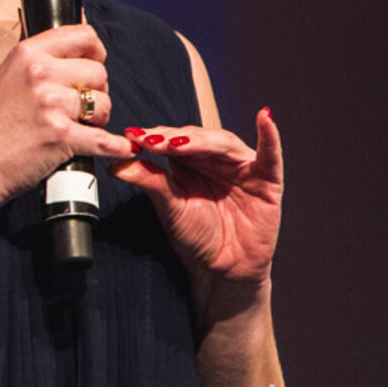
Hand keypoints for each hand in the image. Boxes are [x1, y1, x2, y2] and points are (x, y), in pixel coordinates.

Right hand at [0, 24, 137, 204]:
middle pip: (99, 72)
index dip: (95, 51)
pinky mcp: (61, 135)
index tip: (92, 64)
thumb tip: (81, 43)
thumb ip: (41, 58)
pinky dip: (115, 147)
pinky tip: (119, 148)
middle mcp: (39, 73)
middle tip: (76, 107)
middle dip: (95, 91)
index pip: (83, 36)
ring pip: (105, 103)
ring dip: (98, 118)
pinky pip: (105, 139)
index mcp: (28, 53)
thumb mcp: (10, 75)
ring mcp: (50, 104)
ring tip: (75, 125)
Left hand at [111, 109, 283, 300]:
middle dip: (174, 138)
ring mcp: (243, 167)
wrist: (222, 269)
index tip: (132, 136)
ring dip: (203, 140)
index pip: (173, 140)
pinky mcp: (268, 181)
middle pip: (197, 138)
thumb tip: (116, 164)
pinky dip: (270, 136)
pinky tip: (265, 117)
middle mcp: (216, 159)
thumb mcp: (168, 206)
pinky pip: (271, 155)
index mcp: (190, 160)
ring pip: (224, 144)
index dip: (155, 137)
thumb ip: (149, 181)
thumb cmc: (195, 236)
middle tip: (153, 141)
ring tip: (180, 142)